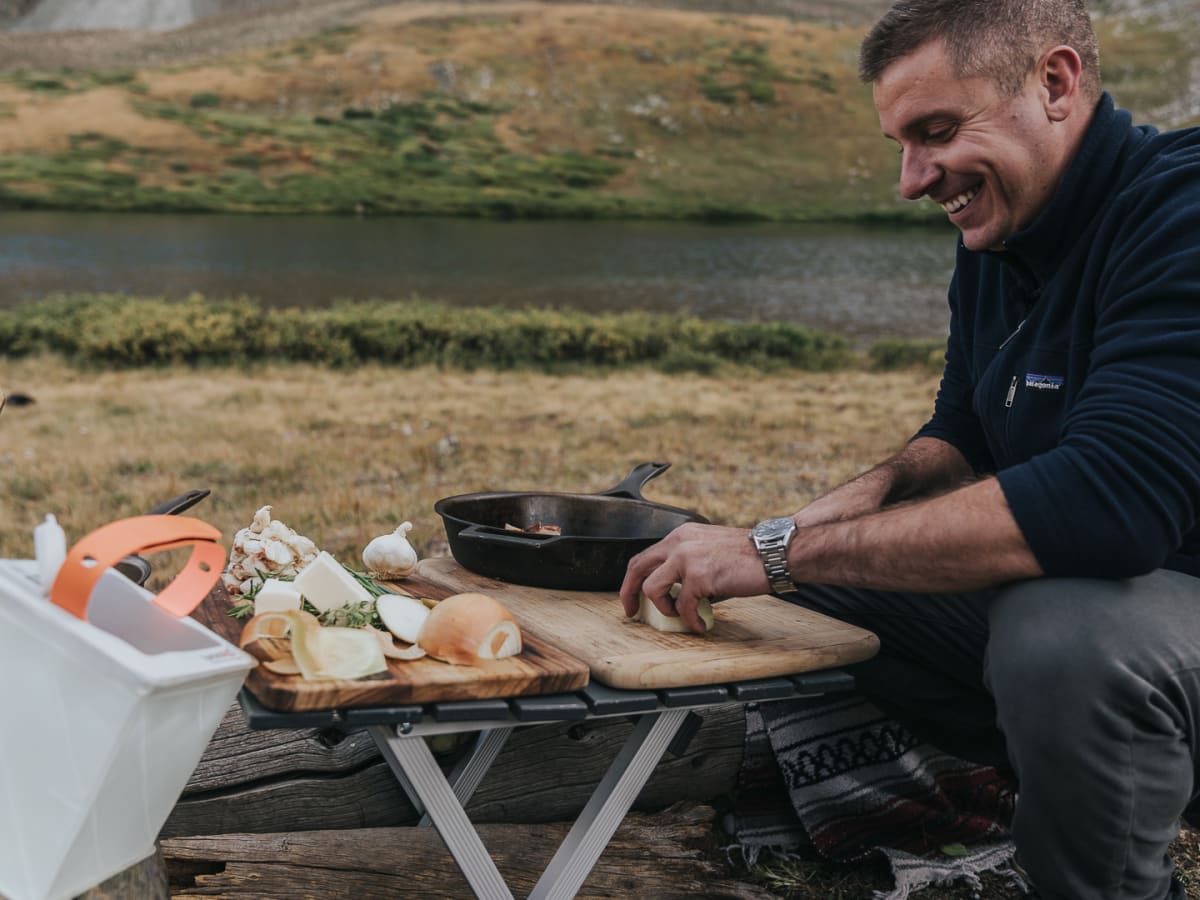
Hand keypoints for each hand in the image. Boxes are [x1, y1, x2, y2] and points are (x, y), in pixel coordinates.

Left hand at [619, 522, 769, 633]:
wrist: (773, 553)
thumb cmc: (747, 556)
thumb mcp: (708, 550)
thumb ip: (687, 566)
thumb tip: (675, 593)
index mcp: (681, 536)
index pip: (645, 556)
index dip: (633, 578)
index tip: (633, 596)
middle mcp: (679, 543)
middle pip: (637, 568)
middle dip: (629, 594)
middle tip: (632, 612)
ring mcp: (686, 558)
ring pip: (651, 588)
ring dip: (664, 608)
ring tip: (680, 615)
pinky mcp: (699, 576)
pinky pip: (682, 606)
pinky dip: (690, 620)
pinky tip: (700, 624)